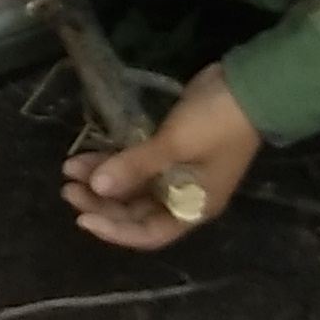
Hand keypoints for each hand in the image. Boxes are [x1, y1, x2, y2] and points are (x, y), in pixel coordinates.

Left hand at [62, 63, 262, 251]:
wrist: (250, 86)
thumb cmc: (217, 123)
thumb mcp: (174, 145)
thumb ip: (135, 168)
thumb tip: (96, 189)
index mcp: (192, 207)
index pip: (148, 234)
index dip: (114, 231)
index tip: (82, 219)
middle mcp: (183, 196)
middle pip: (136, 212)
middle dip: (102, 203)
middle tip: (68, 188)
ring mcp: (177, 172)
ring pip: (133, 187)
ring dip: (103, 181)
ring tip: (70, 169)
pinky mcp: (170, 149)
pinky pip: (137, 164)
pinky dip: (114, 162)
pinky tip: (88, 154)